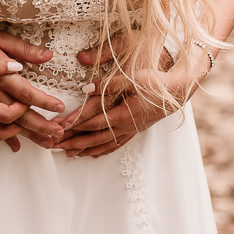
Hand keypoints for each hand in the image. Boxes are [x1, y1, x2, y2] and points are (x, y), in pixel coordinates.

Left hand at [56, 41, 205, 158]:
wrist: (179, 91)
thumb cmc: (157, 83)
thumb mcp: (134, 78)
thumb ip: (109, 84)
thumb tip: (87, 88)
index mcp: (123, 114)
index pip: (92, 121)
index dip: (73, 124)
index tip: (58, 127)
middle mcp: (125, 127)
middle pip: (94, 137)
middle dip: (73, 141)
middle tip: (54, 145)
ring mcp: (131, 131)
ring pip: (103, 144)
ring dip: (84, 149)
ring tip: (67, 154)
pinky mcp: (135, 130)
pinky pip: (115, 145)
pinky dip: (102, 151)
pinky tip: (94, 155)